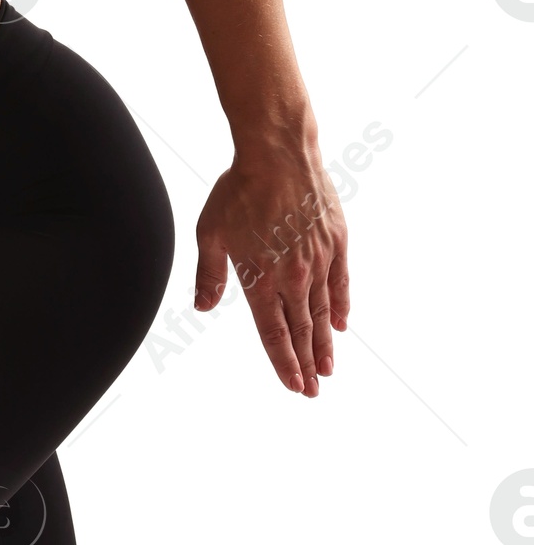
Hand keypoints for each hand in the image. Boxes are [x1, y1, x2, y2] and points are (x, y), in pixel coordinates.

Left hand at [193, 144, 349, 395]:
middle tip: (314, 390)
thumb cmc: (238, 190)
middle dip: (308, 364)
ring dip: (326, 343)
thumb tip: (203, 306)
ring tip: (329, 368)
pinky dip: (342, 305)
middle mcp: (294, 276)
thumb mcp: (210, 233)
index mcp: (261, 279)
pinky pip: (342, 282)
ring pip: (325, 312)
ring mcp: (319, 260)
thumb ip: (209, 275)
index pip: (274, 333)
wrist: (278, 154)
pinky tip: (342, 324)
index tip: (293, 385)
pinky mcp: (337, 241)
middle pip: (303, 330)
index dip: (284, 362)